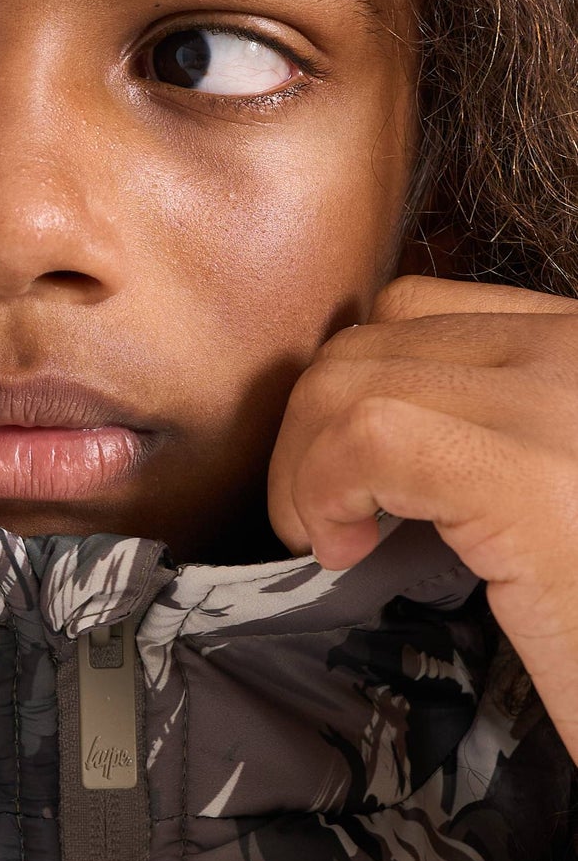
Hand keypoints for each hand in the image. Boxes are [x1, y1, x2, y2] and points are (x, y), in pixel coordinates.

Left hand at [269, 275, 577, 763]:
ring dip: (307, 462)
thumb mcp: (554, 492)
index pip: (423, 313)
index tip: (358, 481)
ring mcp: (560, 397)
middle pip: (375, 336)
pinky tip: (346, 547)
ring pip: (353, 375)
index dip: (356, 393)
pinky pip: (368, 435)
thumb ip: (496, 437)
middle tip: (331, 521)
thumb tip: (369, 437)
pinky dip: (323, 486)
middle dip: (314, 429)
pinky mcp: (528, 471)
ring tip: (336, 537)